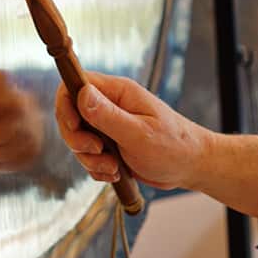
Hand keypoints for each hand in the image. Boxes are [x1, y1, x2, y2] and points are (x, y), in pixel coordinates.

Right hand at [55, 71, 211, 189]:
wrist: (192, 167)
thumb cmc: (173, 146)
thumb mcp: (139, 133)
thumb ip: (108, 115)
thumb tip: (81, 94)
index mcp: (118, 91)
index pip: (75, 84)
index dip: (65, 105)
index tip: (74, 127)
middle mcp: (110, 104)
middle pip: (70, 114)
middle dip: (77, 139)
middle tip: (97, 153)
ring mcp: (109, 124)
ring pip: (78, 138)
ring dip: (89, 159)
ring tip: (113, 169)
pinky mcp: (110, 144)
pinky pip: (88, 155)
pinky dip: (96, 168)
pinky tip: (115, 173)